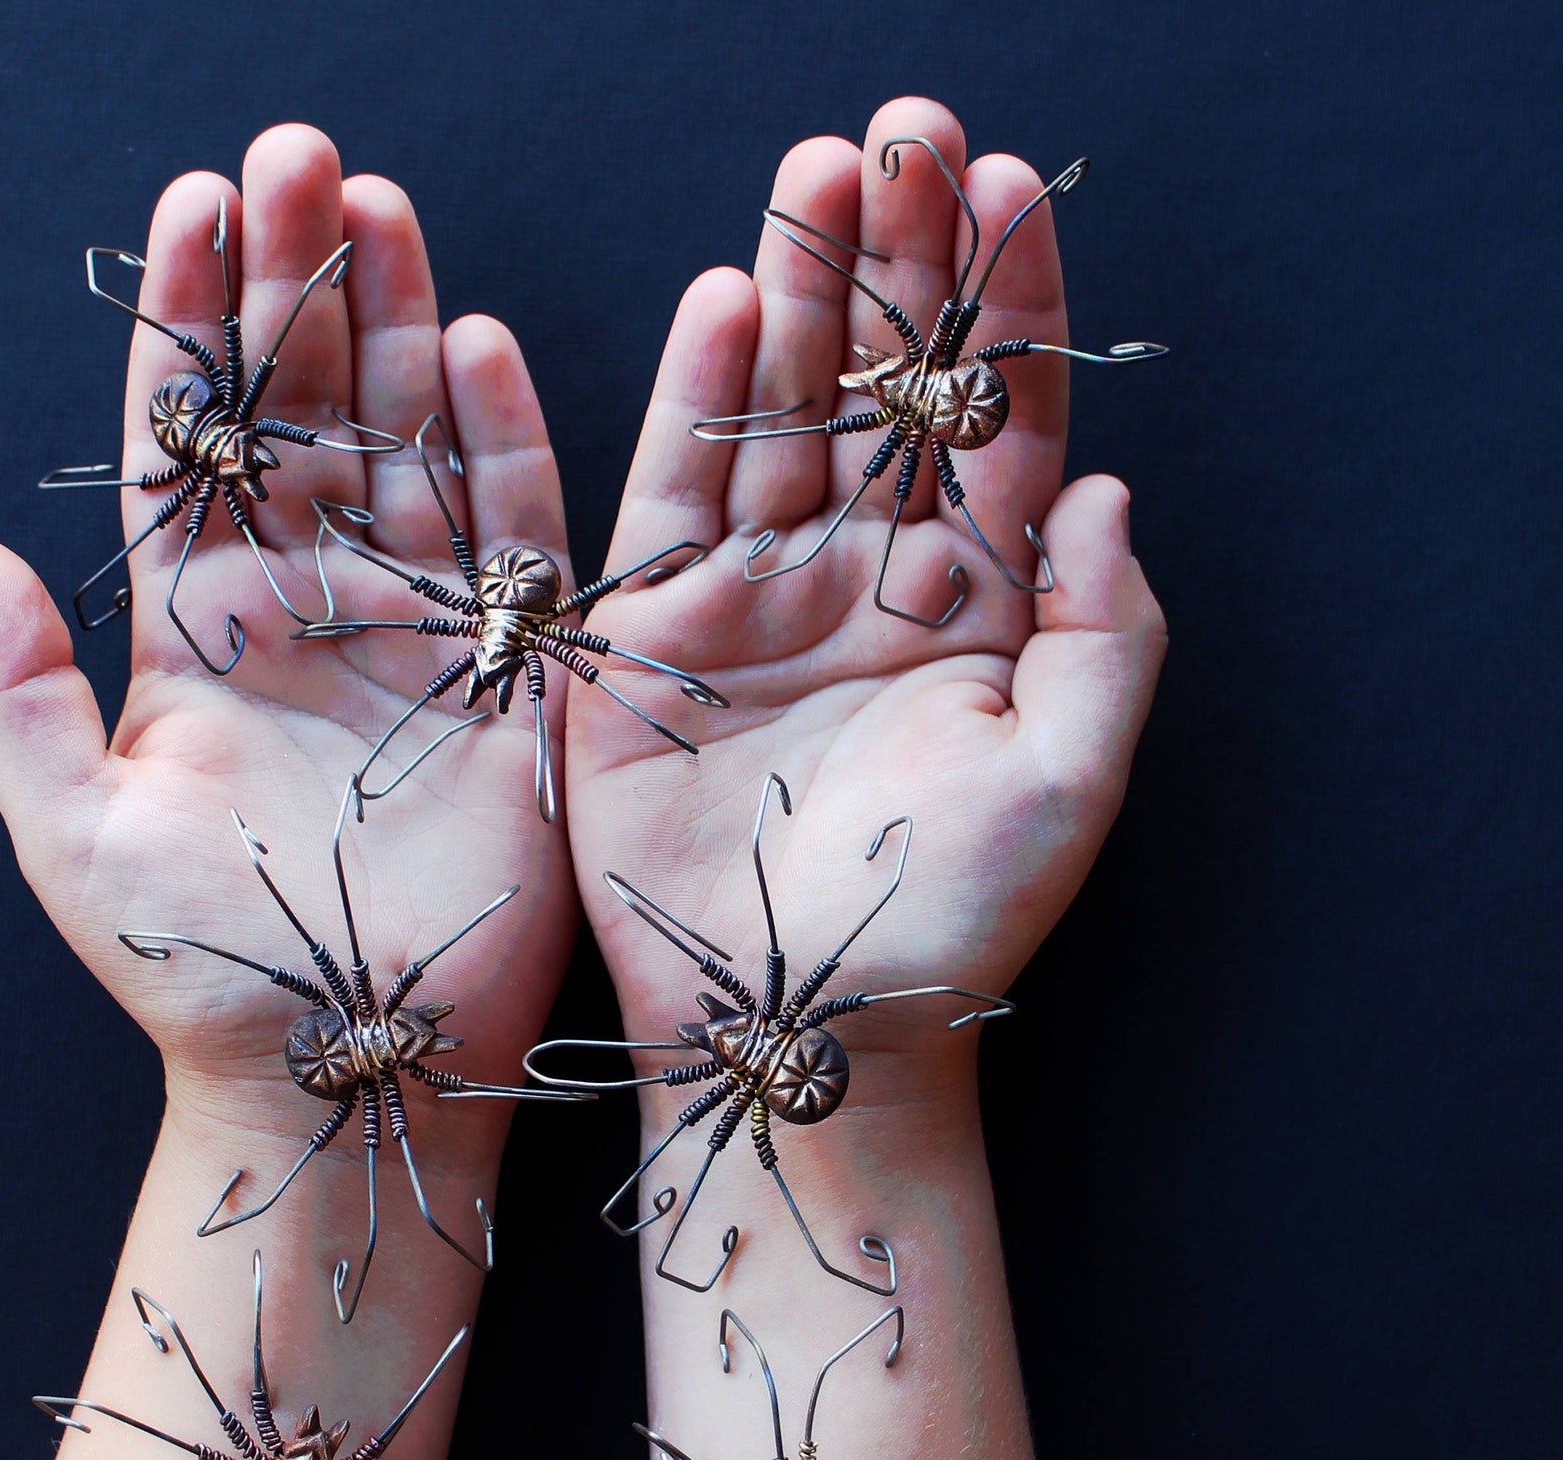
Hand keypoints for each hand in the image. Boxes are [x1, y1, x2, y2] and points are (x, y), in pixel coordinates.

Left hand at [0, 126, 576, 1158]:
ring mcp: (419, 636)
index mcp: (202, 631)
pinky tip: (482, 344)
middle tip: (302, 157)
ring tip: (384, 206)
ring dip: (397, 328)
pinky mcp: (513, 682)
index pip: (194, 445)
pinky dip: (506, 448)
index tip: (193, 201)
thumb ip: (9, 689)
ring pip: (410, 450)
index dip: (192, 326)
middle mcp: (313, 611)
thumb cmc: (198, 962)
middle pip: (305, 417)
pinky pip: (514, 547)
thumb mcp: (70, 831)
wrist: (344, 1064)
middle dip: (298, 285)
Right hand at [564, 97, 1165, 1095]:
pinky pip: (672, 495)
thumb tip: (1101, 483)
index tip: (1003, 188)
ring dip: (797, 294)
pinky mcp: (656, 635)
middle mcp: (868, 586)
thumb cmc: (946, 920)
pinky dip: (693, 401)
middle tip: (895, 134)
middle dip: (894, 262)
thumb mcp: (1070, 777)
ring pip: (780, 416)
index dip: (1001, 305)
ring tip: (811, 173)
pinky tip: (721, 301)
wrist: (795, 1021)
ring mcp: (760, 601)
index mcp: (978, 611)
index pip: (995, 423)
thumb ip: (1106, 627)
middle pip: (885, 391)